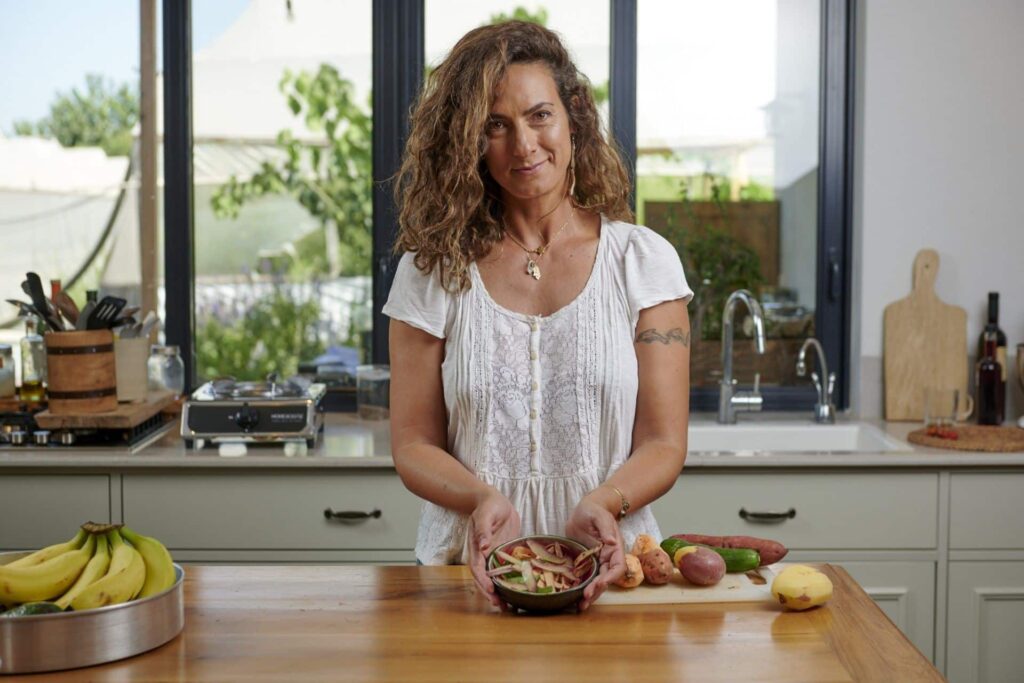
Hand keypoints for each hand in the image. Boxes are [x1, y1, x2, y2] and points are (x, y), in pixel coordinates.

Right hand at [467, 489, 520, 608]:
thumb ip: (483, 529)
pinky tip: (518, 591)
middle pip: (484, 578)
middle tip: (499, 605)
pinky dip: (510, 582)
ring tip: (507, 606)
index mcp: (477, 548)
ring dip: (499, 592)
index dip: (483, 580)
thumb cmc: (488, 506)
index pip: (477, 568)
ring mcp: (494, 556)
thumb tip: (483, 545)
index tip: (491, 590)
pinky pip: (506, 570)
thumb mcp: (485, 515)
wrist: (495, 502)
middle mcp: (484, 555)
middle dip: (490, 593)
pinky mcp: (505, 554)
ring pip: (495, 578)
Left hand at [565, 494, 625, 610]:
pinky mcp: (584, 563)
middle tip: (585, 598)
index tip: (600, 584)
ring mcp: (596, 562)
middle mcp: (607, 558)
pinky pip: (585, 578)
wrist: (585, 510)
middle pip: (605, 579)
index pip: (617, 567)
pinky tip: (574, 598)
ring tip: (581, 606)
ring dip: (590, 594)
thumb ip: (605, 528)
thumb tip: (611, 541)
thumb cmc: (594, 511)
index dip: (610, 578)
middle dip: (597, 590)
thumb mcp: (599, 517)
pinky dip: (581, 588)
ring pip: (596, 582)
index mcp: (614, 549)